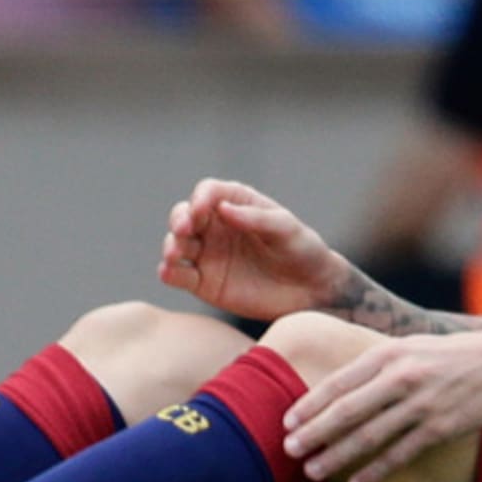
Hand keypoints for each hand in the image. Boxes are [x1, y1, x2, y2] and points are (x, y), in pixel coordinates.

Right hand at [158, 178, 342, 319]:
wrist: (312, 290)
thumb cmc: (303, 250)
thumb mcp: (287, 229)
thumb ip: (256, 218)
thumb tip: (223, 209)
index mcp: (237, 204)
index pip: (209, 192)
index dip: (201, 197)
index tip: (202, 208)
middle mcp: (216, 226)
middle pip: (184, 215)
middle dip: (179, 219)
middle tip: (184, 229)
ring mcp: (208, 254)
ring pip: (176, 244)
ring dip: (171, 245)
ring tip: (177, 253)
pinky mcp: (204, 282)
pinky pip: (178, 275)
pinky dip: (169, 272)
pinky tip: (170, 271)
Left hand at [282, 327, 481, 481]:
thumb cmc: (452, 356)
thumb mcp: (411, 347)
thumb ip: (376, 366)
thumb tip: (335, 389)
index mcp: (391, 353)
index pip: (339, 382)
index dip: (310, 405)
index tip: (286, 423)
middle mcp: (403, 376)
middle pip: (347, 410)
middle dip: (314, 433)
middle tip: (288, 452)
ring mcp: (423, 404)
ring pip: (370, 436)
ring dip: (337, 457)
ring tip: (313, 472)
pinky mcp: (442, 428)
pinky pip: (400, 454)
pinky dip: (375, 472)